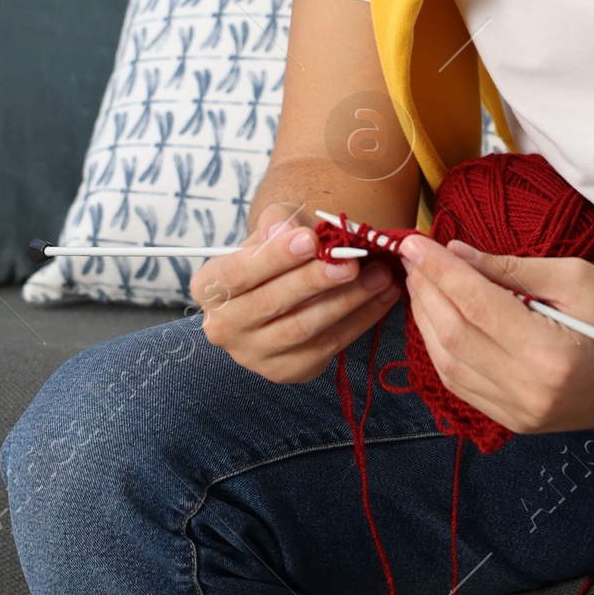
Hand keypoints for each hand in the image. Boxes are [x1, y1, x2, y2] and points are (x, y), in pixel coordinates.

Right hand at [191, 203, 401, 383]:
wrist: (285, 288)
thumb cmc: (276, 255)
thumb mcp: (271, 230)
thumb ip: (277, 223)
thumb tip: (286, 229)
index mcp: (210, 288)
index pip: (237, 273)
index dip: (274, 257)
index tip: (311, 239)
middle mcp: (224, 327)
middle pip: (271, 304)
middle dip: (315, 281)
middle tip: (352, 261)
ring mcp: (255, 355)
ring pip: (302, 329)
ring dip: (346, 301)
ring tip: (379, 276)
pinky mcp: (288, 370)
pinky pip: (328, 346)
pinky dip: (360, 320)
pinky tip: (383, 297)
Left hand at [401, 237, 593, 433]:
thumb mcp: (575, 277)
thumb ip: (511, 268)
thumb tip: (456, 254)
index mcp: (550, 353)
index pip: (474, 305)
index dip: (438, 270)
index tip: (415, 240)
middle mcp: (530, 392)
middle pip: (453, 337)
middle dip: (426, 291)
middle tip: (415, 255)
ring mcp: (523, 415)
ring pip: (449, 367)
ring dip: (427, 322)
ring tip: (423, 283)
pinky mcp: (520, 423)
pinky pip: (464, 387)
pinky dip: (443, 352)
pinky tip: (439, 321)